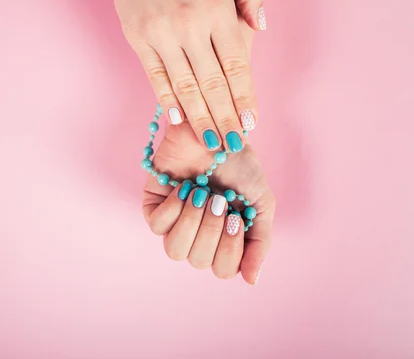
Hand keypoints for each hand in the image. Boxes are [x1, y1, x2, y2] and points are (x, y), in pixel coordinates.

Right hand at [89, 0, 266, 151]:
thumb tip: (261, 27)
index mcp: (216, 8)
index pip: (236, 64)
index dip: (245, 97)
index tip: (251, 122)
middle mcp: (190, 25)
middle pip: (213, 83)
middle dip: (225, 118)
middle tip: (232, 144)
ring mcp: (161, 34)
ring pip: (185, 86)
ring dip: (199, 117)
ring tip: (210, 141)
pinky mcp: (139, 39)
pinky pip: (155, 76)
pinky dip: (166, 99)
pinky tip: (178, 118)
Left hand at [142, 121, 274, 283]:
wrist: (218, 131)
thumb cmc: (240, 166)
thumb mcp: (261, 204)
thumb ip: (259, 243)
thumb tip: (251, 282)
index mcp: (223, 240)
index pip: (223, 270)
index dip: (230, 250)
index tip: (237, 217)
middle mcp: (197, 236)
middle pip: (198, 261)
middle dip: (212, 230)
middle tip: (220, 200)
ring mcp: (174, 222)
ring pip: (175, 250)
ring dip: (193, 222)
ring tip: (202, 194)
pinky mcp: (153, 205)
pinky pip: (157, 226)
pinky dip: (174, 209)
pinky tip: (184, 189)